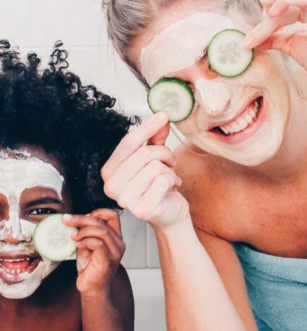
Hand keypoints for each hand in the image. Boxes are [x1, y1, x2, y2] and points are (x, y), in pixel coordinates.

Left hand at [63, 209, 124, 295]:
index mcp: (116, 237)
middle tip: (67, 220)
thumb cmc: (90, 268)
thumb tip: (72, 220)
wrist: (92, 289)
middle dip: (82, 218)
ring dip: (83, 230)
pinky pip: (98, 244)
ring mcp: (115, 252)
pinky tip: (79, 245)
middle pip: (103, 221)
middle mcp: (119, 243)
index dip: (97, 212)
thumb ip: (85, 233)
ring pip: (101, 231)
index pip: (113, 215)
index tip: (82, 216)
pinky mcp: (108, 260)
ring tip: (73, 236)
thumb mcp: (87, 245)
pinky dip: (86, 241)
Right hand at [101, 112, 189, 229]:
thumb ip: (155, 138)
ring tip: (168, 178)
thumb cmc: (158, 186)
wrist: (169, 214)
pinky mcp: (142, 209)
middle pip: (143, 154)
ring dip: (169, 170)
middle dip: (163, 153)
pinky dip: (173, 180)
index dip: (147, 127)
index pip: (128, 143)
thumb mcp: (155, 158)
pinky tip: (171, 188)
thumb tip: (161, 117)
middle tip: (171, 161)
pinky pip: (163, 180)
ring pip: (155, 167)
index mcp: (108, 171)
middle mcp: (111, 186)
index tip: (163, 115)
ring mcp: (125, 200)